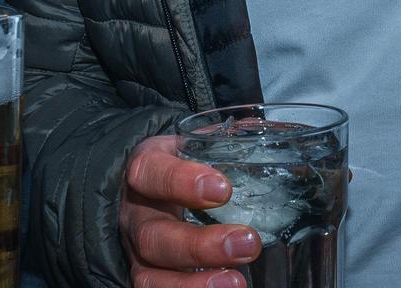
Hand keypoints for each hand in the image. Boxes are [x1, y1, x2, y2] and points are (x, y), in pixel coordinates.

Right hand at [120, 134, 260, 287]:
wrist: (141, 186)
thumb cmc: (177, 164)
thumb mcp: (191, 145)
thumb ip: (223, 140)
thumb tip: (266, 127)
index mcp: (145, 169)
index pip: (152, 173)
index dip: (182, 182)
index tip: (223, 188)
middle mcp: (134, 214)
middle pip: (153, 236)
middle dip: (200, 245)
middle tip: (247, 243)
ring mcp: (135, 251)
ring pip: (150, 277)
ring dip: (194, 284)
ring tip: (236, 282)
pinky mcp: (143, 276)